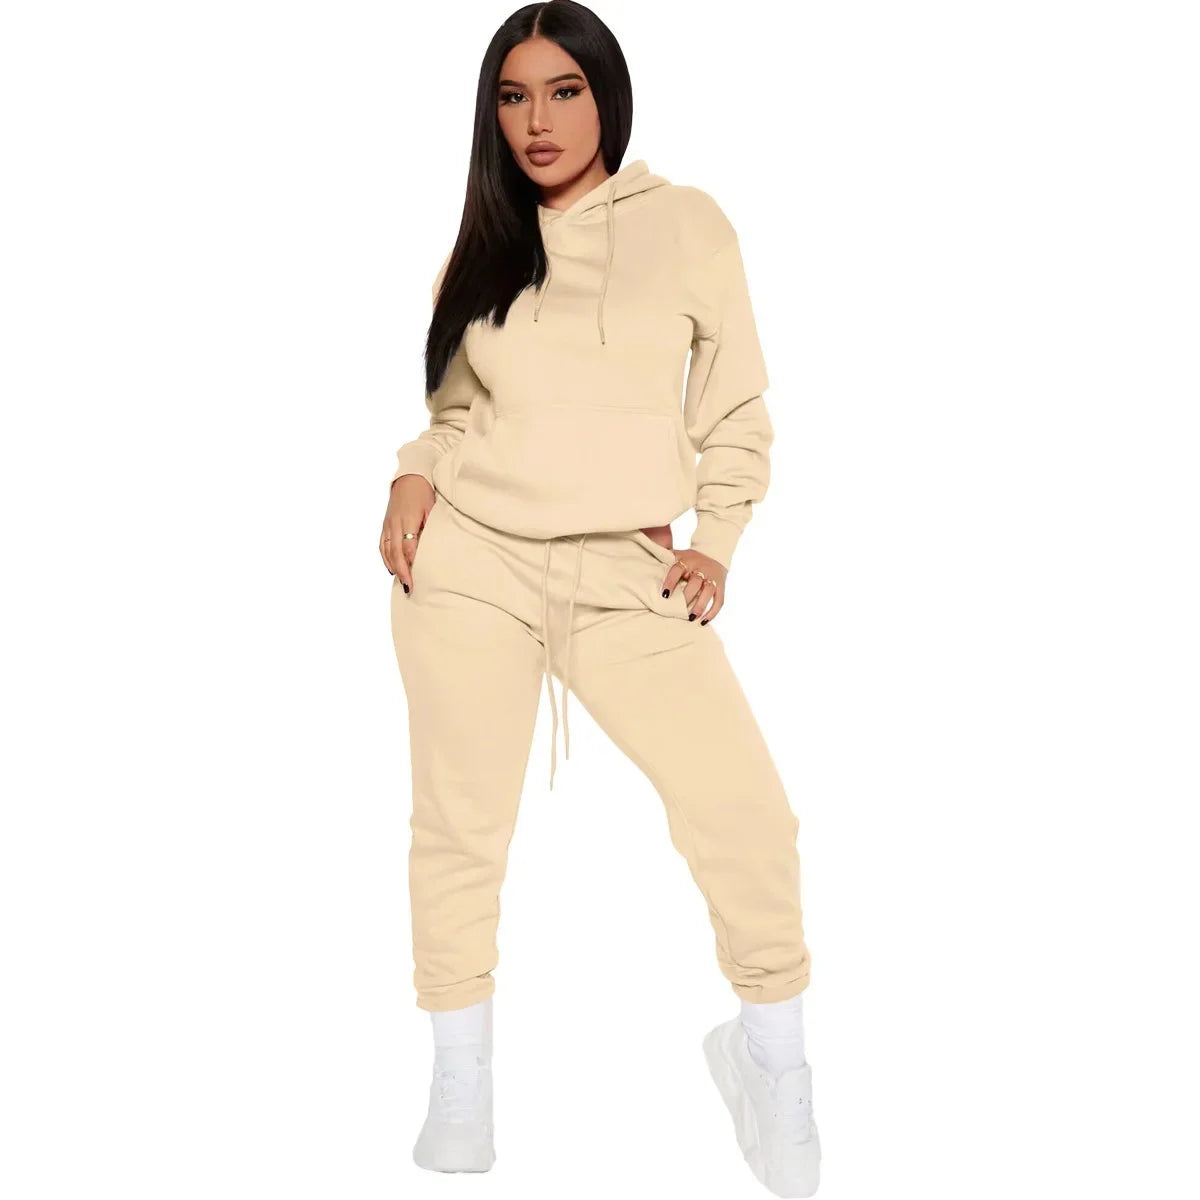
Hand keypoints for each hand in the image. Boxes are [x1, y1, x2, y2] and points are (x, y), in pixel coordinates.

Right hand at [380, 473, 435, 591]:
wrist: (409, 478)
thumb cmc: (424, 493)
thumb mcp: (432, 508)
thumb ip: (430, 527)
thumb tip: (431, 548)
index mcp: (408, 518)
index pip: (408, 545)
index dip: (411, 562)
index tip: (416, 575)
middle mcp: (395, 523)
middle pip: (395, 551)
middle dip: (402, 570)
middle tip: (408, 586)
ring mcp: (388, 524)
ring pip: (386, 550)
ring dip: (393, 567)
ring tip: (401, 581)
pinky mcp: (385, 524)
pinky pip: (382, 545)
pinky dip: (385, 558)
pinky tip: (391, 568)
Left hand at [661, 547, 727, 624]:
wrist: (714, 552)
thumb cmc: (690, 558)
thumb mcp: (677, 554)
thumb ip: (664, 556)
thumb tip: (645, 555)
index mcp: (687, 561)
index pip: (677, 570)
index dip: (670, 582)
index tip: (664, 595)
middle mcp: (701, 568)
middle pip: (695, 582)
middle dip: (687, 596)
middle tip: (679, 610)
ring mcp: (712, 577)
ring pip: (708, 591)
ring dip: (700, 605)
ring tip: (691, 618)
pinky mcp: (721, 586)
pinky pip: (719, 600)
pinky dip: (713, 612)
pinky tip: (704, 621)